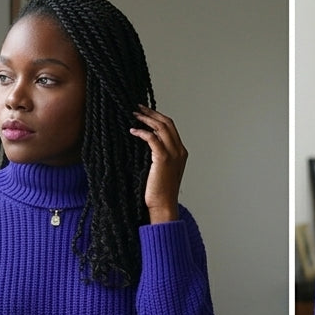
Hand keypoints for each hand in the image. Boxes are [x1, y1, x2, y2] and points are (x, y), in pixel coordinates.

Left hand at [130, 106, 187, 223]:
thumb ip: (158, 157)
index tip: (145, 113)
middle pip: (167, 123)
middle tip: (138, 108)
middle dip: (152, 113)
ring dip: (146, 119)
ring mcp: (173, 154)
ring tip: (134, 115)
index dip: (157, 117)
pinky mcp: (163, 159)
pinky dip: (142, 132)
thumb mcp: (162, 171)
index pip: (170, 127)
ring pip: (161, 127)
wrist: (163, 206)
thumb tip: (144, 145)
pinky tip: (133, 131)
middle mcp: (179, 151)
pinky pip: (152, 138)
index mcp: (181, 153)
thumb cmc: (160, 193)